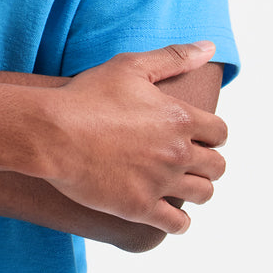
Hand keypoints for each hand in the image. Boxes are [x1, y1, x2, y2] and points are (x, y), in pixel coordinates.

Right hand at [40, 42, 226, 234]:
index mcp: (180, 118)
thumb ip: (173, 56)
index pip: (221, 133)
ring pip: (203, 195)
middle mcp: (178, 152)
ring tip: (182, 187)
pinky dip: (180, 223)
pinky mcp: (140, 207)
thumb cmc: (86, 96)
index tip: (200, 137)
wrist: (51, 134)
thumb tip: (209, 47)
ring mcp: (161, 182)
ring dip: (197, 190)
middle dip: (208, 164)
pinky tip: (170, 216)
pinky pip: (178, 225)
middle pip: (217, 166)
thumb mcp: (130, 66)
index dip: (213, 135)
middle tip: (189, 163)